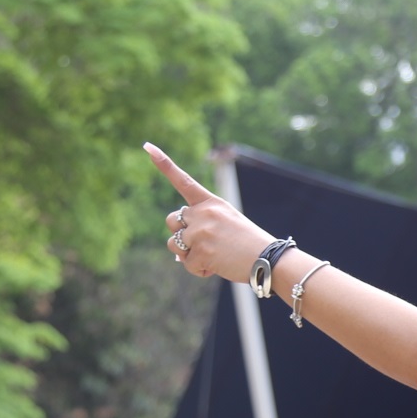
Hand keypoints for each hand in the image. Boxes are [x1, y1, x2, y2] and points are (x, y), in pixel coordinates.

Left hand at [144, 143, 274, 281]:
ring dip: (187, 254)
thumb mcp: (227, 225)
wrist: (269, 259)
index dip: (164, 164)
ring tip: (212, 258)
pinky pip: (187, 264)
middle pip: (172, 220)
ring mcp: (201, 232)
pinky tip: (217, 268)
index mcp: (212, 202)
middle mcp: (203, 213)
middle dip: (180, 233)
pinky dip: (200, 270)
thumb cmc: (250, 244)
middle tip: (201, 244)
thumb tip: (176, 254)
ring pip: (174, 244)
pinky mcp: (201, 251)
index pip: (184, 181)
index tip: (148, 147)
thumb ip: (201, 230)